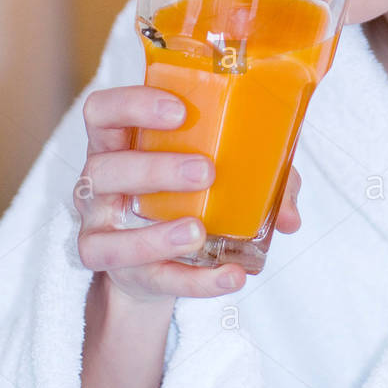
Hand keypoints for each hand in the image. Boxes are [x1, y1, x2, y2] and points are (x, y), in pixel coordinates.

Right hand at [74, 84, 301, 302]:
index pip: (102, 111)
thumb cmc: (187, 192)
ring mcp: (100, 232)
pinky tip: (230, 277)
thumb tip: (290, 215)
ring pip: (107, 237)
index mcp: (117, 141)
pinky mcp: (118, 273)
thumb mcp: (217, 170)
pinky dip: (194, 281)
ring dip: (156, 236)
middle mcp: (97, 185)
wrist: (158, 258)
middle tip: (206, 171)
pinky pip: (149, 280)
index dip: (133, 105)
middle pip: (103, 170)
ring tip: (199, 232)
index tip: (180, 110)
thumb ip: (258, 178)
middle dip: (154, 169)